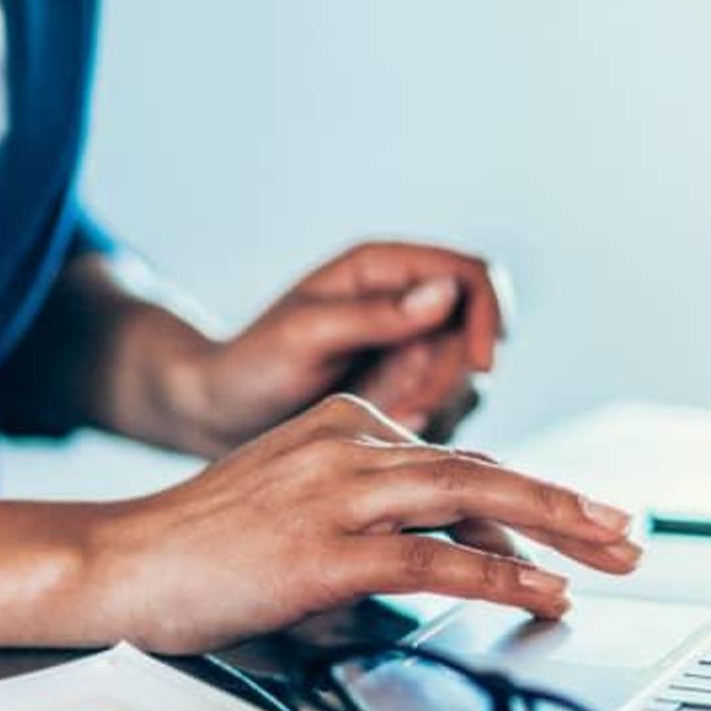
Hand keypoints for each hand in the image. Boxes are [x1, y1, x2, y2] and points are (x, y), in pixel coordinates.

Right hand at [76, 394, 639, 654]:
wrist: (116, 562)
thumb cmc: (204, 547)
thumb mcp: (300, 507)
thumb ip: (378, 516)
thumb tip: (458, 557)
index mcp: (344, 424)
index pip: (458, 462)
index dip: (526, 503)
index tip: (578, 529)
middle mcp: (348, 443)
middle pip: (484, 469)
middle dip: (567, 504)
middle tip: (627, 533)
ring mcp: (337, 492)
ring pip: (473, 500)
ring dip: (555, 530)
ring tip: (609, 556)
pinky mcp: (324, 549)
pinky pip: (433, 560)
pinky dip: (498, 577)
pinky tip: (541, 593)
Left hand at [177, 242, 505, 451]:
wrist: (221, 416)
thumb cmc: (251, 365)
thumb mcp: (306, 334)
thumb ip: (376, 314)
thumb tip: (446, 294)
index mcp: (384, 270)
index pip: (473, 277)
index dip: (489, 316)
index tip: (480, 363)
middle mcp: (406, 306)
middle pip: (475, 338)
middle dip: (446, 380)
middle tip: (401, 412)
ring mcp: (410, 353)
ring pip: (466, 384)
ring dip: (431, 410)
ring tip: (374, 422)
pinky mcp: (407, 396)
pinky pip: (445, 417)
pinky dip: (419, 432)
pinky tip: (376, 440)